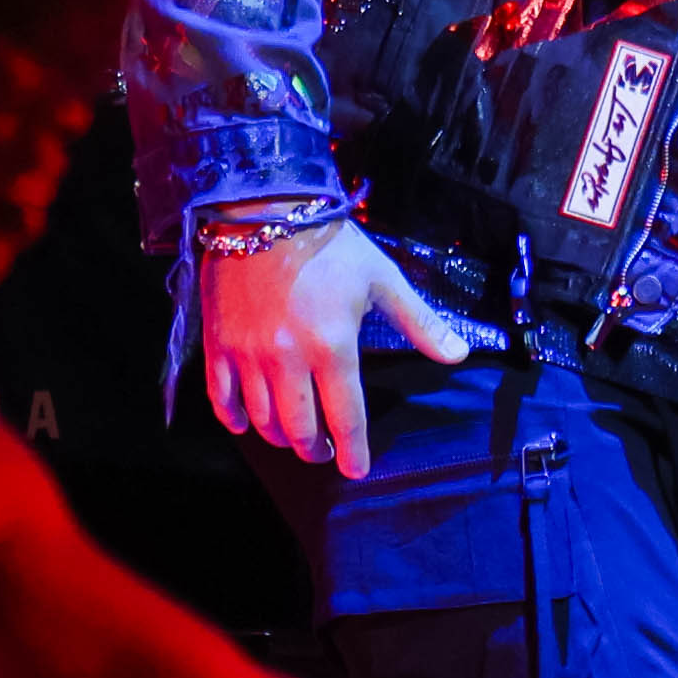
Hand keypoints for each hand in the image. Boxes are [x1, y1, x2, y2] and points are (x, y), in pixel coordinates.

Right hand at [198, 212, 470, 478]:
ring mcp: (248, 354)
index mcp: (333, 346)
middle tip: (324, 450)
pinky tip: (247, 423)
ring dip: (280, 437)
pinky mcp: (218, 344)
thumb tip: (458, 354)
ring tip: (293, 436)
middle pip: (299, 428)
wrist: (262, 207)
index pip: (345, 417)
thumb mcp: (382, 278)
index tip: (356, 469)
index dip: (353, 451)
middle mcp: (288, 359)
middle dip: (315, 448)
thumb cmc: (329, 243)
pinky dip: (234, 419)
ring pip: (262, 420)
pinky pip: (222, 398)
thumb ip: (419, 322)